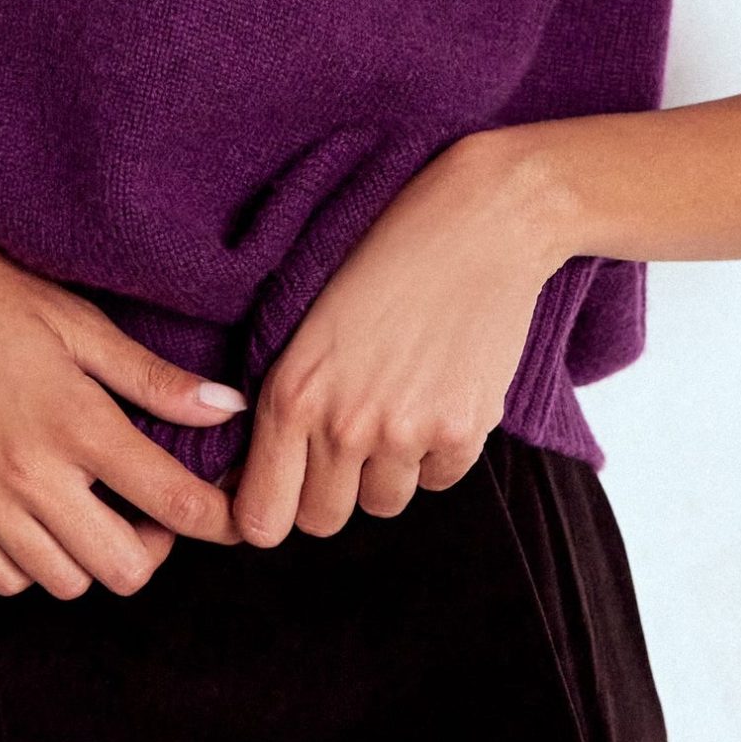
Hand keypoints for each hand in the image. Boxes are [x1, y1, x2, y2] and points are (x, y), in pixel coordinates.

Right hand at [0, 195, 249, 597]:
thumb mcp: (76, 320)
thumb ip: (153, 377)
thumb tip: (229, 409)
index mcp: (75, 422)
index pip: (171, 501)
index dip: (218, 518)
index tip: (239, 513)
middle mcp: (29, 477)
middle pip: (121, 568)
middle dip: (158, 545)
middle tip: (158, 502)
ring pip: (65, 581)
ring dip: (98, 556)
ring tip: (103, 505)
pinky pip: (5, 577)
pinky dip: (38, 562)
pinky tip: (47, 514)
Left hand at [220, 128, 569, 547]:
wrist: (481, 220)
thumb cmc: (387, 254)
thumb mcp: (310, 322)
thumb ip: (285, 400)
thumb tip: (259, 474)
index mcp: (290, 394)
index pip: (261, 519)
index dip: (270, 511)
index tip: (284, 491)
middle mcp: (342, 425)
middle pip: (322, 520)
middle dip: (331, 490)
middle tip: (348, 440)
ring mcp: (405, 433)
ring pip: (384, 502)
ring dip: (388, 469)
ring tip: (400, 401)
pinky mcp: (462, 432)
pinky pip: (439, 480)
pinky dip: (439, 451)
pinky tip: (440, 392)